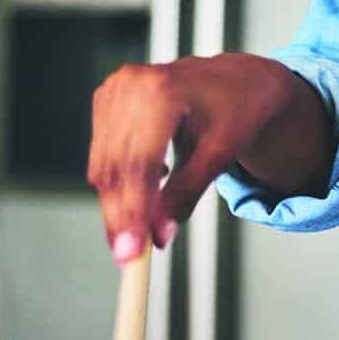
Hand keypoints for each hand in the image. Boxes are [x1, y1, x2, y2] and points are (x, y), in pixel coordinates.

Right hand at [86, 53, 326, 262]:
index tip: (132, 252)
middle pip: (114, 166)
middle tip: (129, 259)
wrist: (236, 80)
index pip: (138, 162)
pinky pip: (103, 154)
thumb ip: (187, 194)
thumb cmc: (235, 113)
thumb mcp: (220, 155)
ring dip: (116, 205)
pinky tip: (148, 187)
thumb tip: (159, 235)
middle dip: (120, 217)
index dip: (132, 210)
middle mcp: (130, 84)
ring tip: (141, 232)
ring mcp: (113, 89)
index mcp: (162, 90)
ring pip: (103, 165)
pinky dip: (117, 183)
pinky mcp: (106, 100)